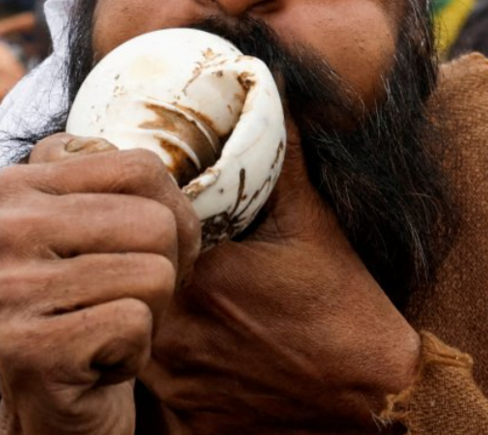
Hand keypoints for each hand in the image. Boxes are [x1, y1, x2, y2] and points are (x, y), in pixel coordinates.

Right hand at [0, 134, 199, 434]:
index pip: (142, 167)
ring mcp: (7, 288)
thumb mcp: (106, 224)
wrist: (61, 403)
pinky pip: (134, 323)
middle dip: (162, 270)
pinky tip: (96, 362)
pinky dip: (133, 352)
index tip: (128, 253)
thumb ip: (123, 177)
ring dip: (148, 314)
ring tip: (105, 327)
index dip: (166, 218)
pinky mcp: (28, 348)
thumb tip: (167, 161)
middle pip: (155, 221)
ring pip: (153, 273)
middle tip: (121, 299)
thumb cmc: (98, 303)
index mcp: (14, 183)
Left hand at [142, 124, 420, 432]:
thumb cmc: (341, 301)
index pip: (132, 229)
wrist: (369, 390)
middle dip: (126, 254)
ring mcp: (171, 380)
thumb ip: (277, 151)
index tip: (137, 198)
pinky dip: (146, 349)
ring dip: (131, 300)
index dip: (130, 211)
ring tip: (148, 277)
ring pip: (122, 323)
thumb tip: (265, 85)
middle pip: (119, 278)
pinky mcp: (179, 414)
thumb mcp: (310, 215)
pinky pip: (138, 374)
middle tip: (135, 234)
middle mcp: (173, 332)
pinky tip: (175, 332)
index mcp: (197, 277)